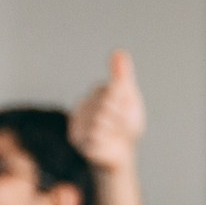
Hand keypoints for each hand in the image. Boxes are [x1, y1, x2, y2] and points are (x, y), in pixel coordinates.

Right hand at [69, 49, 145, 174]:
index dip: (123, 101)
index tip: (126, 109)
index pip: (112, 89)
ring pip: (100, 121)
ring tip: (115, 134)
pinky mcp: (77, 140)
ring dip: (114, 130)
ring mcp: (77, 123)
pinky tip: (107, 142)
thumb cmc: (125, 124)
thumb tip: (118, 51)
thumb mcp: (128, 97)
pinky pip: (95, 136)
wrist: (120, 153)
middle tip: (121, 125)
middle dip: (120, 116)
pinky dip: (106, 141)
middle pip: (106, 104)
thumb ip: (122, 75)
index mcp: (95, 93)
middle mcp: (82, 106)